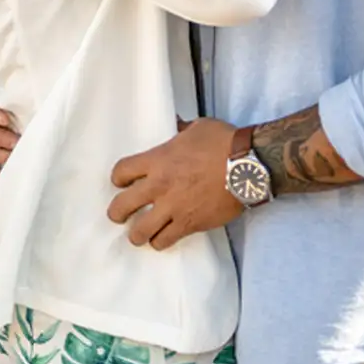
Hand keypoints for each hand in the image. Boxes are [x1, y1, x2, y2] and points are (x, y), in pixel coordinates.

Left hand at [108, 118, 242, 249]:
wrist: (247, 168)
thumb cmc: (223, 143)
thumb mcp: (198, 127)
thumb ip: (181, 129)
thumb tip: (176, 123)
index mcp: (157, 160)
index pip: (121, 172)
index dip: (118, 178)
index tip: (121, 182)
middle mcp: (159, 186)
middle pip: (122, 206)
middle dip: (117, 212)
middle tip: (119, 214)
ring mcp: (173, 208)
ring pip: (140, 231)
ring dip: (137, 232)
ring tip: (139, 232)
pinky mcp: (189, 225)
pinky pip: (165, 241)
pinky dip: (160, 241)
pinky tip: (161, 238)